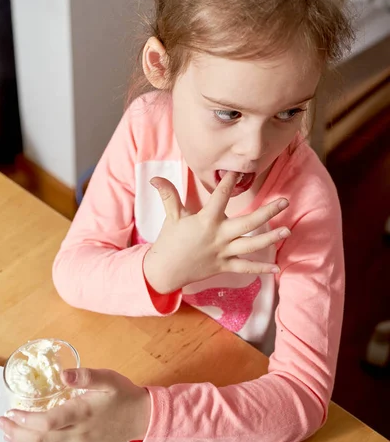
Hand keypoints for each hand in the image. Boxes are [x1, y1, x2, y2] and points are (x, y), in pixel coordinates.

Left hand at [0, 368, 150, 441]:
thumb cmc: (123, 394)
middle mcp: (80, 434)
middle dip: (17, 432)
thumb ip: (85, 375)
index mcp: (83, 413)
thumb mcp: (108, 378)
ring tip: (9, 436)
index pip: (47, 422)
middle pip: (41, 440)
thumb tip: (63, 374)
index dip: (26, 420)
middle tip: (3, 423)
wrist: (142, 415)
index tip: (12, 411)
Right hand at [143, 171, 289, 293]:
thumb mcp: (172, 216)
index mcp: (206, 220)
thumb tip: (154, 177)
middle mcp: (218, 236)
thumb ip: (168, 195)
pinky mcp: (224, 266)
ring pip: (251, 245)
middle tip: (285, 202)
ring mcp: (223, 252)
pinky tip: (277, 267)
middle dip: (267, 212)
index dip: (230, 181)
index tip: (240, 170)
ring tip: (287, 231)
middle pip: (248, 223)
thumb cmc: (169, 241)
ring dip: (270, 238)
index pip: (221, 196)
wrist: (165, 271)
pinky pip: (245, 268)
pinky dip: (261, 269)